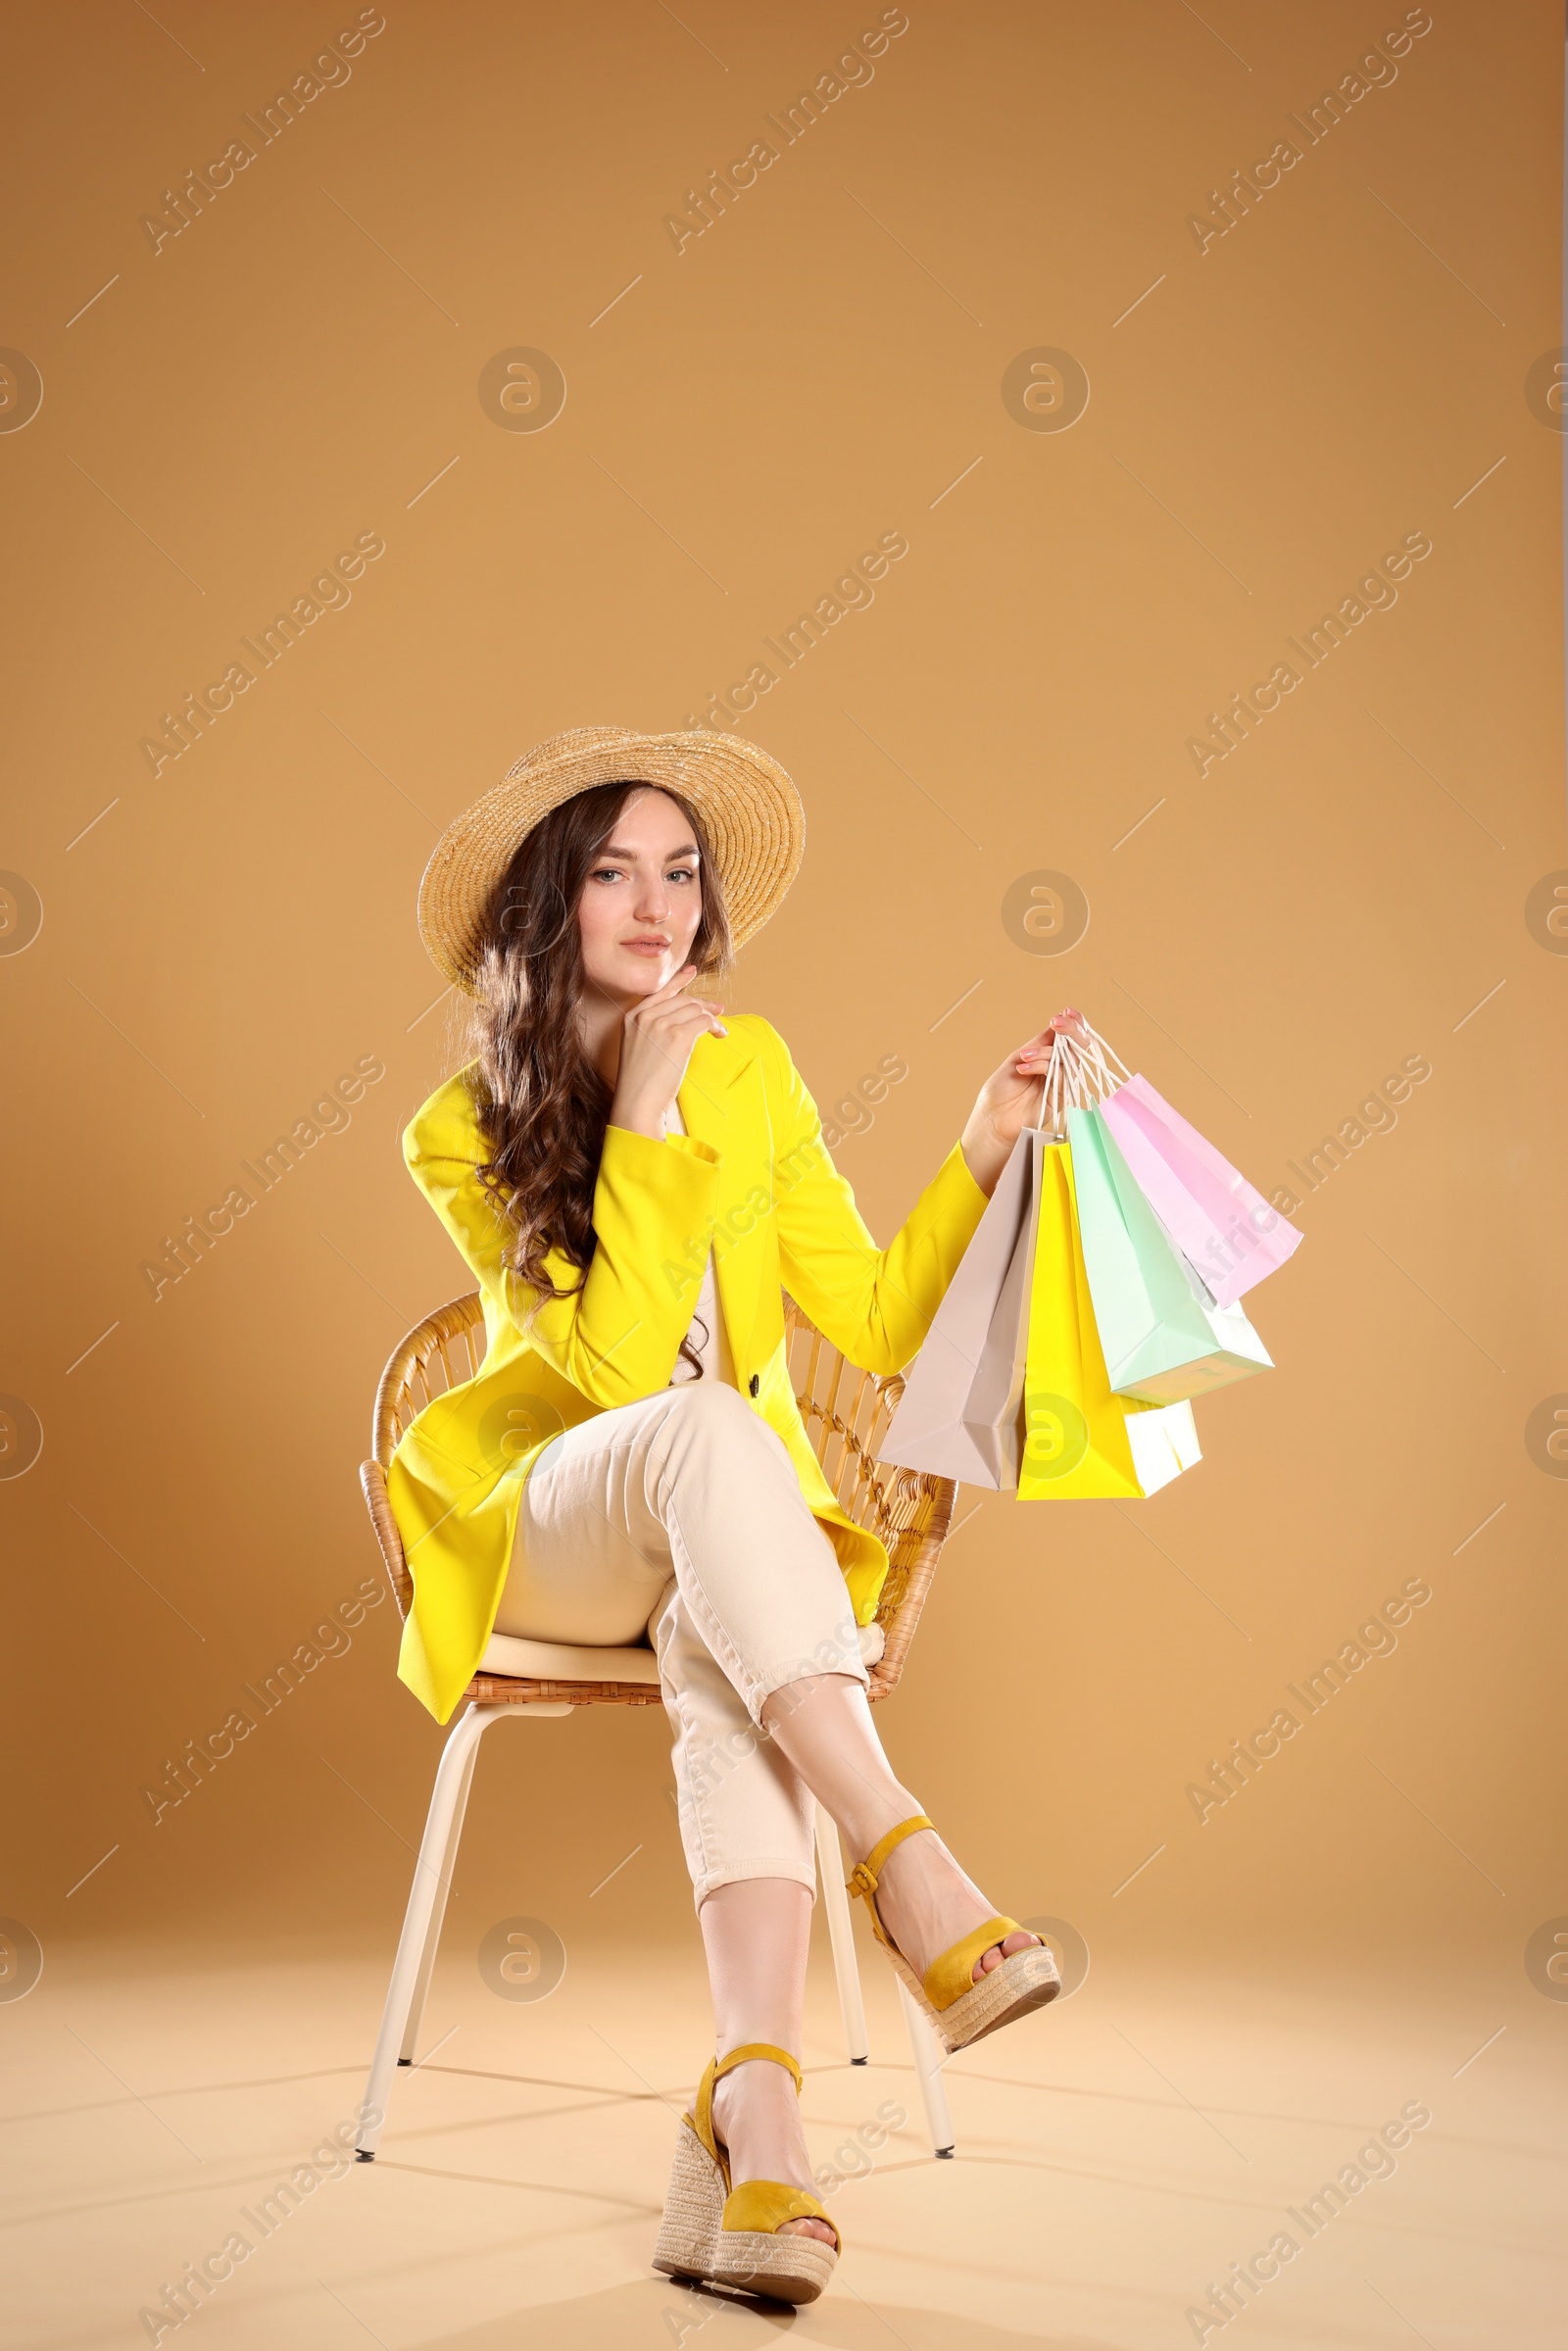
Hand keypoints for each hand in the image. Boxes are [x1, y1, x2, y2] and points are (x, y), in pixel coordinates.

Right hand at [607, 965, 727, 1139]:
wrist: (637, 1102)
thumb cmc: (640, 1082)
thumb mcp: (638, 1047)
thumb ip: (652, 1028)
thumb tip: (686, 1016)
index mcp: (631, 1016)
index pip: (660, 991)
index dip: (678, 980)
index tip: (692, 971)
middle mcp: (644, 1016)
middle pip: (682, 1000)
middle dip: (703, 1004)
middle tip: (719, 1011)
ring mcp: (660, 1024)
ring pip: (695, 1009)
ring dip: (711, 1018)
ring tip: (720, 1030)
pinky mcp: (678, 1036)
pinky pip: (703, 1021)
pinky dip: (715, 1026)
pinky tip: (719, 1035)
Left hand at [959, 1007, 1087, 1196]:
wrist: (991, 1120)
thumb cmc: (999, 1092)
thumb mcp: (1016, 1060)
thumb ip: (1038, 1044)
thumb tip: (1056, 1026)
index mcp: (1046, 1056)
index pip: (1065, 1036)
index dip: (1071, 1023)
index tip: (1066, 1012)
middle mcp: (1057, 1068)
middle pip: (1078, 1045)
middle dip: (1072, 1030)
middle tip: (1059, 1022)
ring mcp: (1060, 1082)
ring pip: (1070, 1058)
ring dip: (1046, 1052)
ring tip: (1024, 1058)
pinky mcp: (1061, 1097)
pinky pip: (1061, 1075)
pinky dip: (1042, 1066)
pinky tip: (1024, 1068)